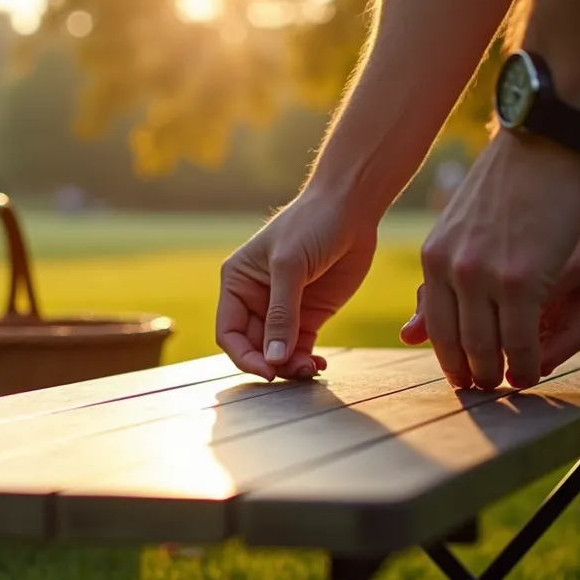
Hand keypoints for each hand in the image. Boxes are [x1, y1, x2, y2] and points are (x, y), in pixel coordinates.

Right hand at [217, 190, 377, 380]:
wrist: (350, 208)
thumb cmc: (311, 224)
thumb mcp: (290, 266)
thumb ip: (281, 313)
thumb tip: (273, 358)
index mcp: (237, 283)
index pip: (229, 332)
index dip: (244, 356)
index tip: (268, 371)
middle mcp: (255, 299)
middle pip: (254, 347)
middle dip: (272, 363)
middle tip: (297, 371)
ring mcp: (284, 309)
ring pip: (278, 352)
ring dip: (291, 366)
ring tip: (312, 369)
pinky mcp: (309, 315)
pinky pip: (301, 348)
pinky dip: (307, 360)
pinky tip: (319, 365)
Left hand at [407, 132, 579, 389]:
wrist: (544, 147)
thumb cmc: (508, 189)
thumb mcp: (459, 234)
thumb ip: (438, 284)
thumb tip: (409, 335)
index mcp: (433, 260)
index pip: (434, 328)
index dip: (451, 359)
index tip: (464, 377)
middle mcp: (450, 271)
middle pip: (458, 344)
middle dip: (475, 374)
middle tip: (488, 389)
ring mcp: (483, 278)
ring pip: (488, 348)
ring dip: (502, 374)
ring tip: (513, 384)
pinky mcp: (520, 281)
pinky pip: (521, 340)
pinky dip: (528, 363)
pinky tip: (535, 370)